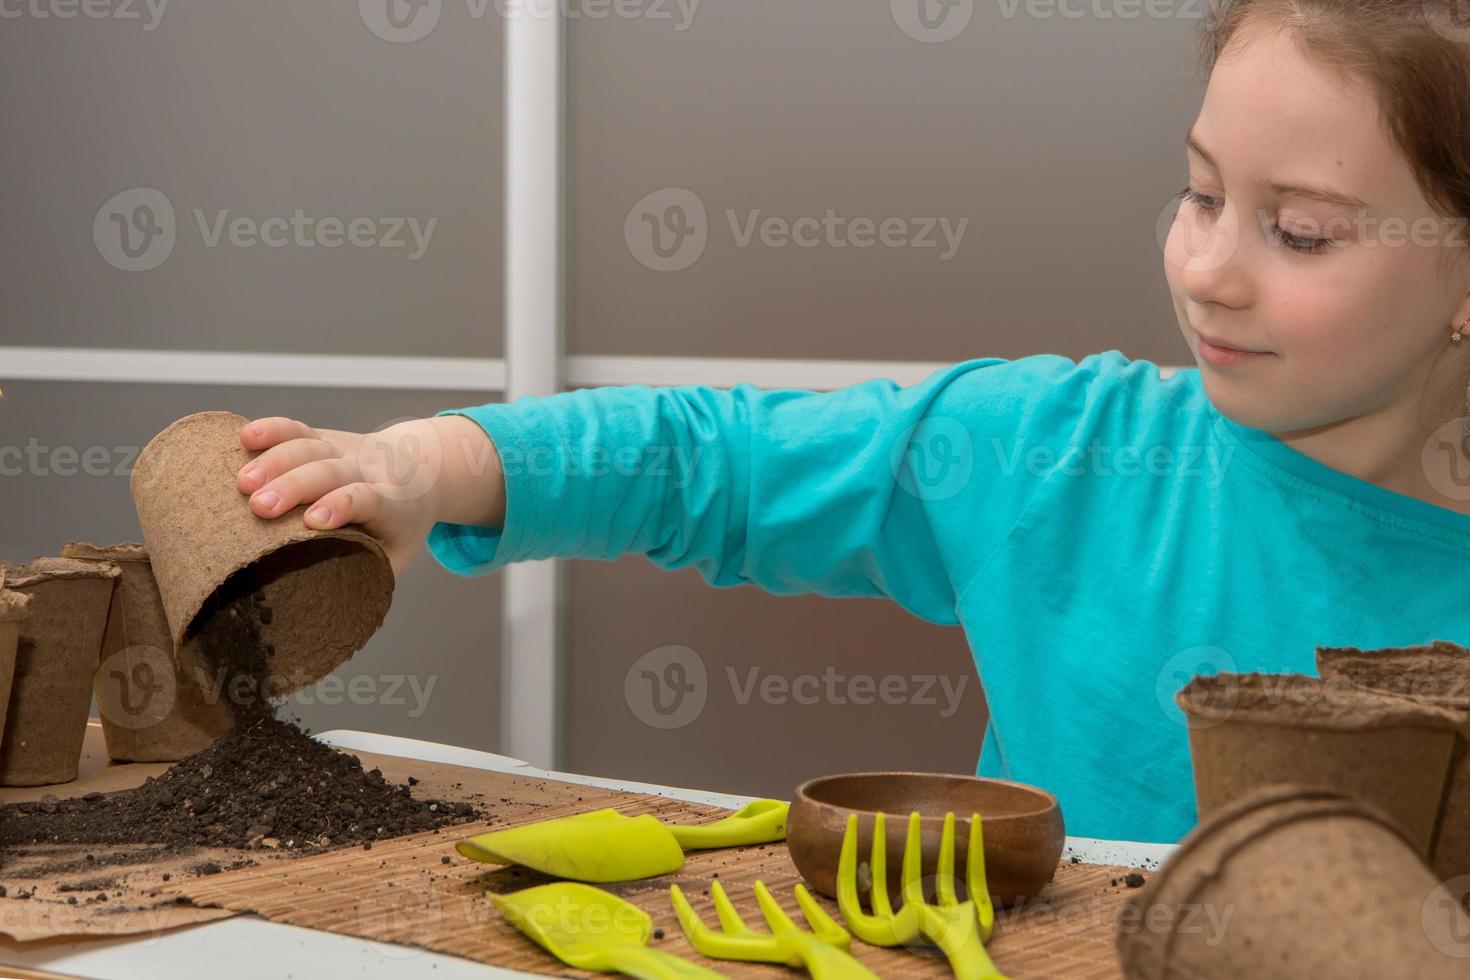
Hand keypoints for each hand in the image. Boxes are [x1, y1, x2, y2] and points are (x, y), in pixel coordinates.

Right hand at [236, 415, 504, 574]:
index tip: (314, 521)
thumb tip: (322, 627)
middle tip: (259, 507)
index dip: (343, 505)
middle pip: (331, 471)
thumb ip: (367, 581)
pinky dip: (273, 429)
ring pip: (312, 446)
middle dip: (294, 487)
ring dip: (275, 461)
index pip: (369, 498)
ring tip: (241, 482)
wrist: (422, 471)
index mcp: (393, 503)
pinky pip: (300, 429)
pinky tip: (245, 435)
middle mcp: (370, 472)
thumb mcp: (397, 556)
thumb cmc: (400, 528)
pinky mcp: (327, 438)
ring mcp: (348, 450)